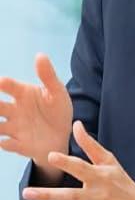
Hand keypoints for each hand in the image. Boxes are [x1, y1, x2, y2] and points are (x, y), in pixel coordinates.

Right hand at [0, 54, 73, 169]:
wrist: (63, 135)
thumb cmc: (58, 110)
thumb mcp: (57, 92)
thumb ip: (48, 75)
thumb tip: (39, 55)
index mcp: (23, 95)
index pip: (9, 87)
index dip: (3, 84)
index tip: (0, 81)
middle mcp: (14, 111)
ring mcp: (14, 128)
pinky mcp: (18, 144)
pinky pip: (7, 144)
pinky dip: (5, 143)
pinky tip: (5, 142)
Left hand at [20, 121, 134, 199]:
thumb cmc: (121, 184)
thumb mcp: (109, 161)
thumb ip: (90, 145)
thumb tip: (77, 126)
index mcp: (101, 177)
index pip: (81, 168)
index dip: (65, 162)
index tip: (51, 156)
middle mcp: (95, 197)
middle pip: (66, 196)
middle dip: (44, 195)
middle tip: (26, 192)